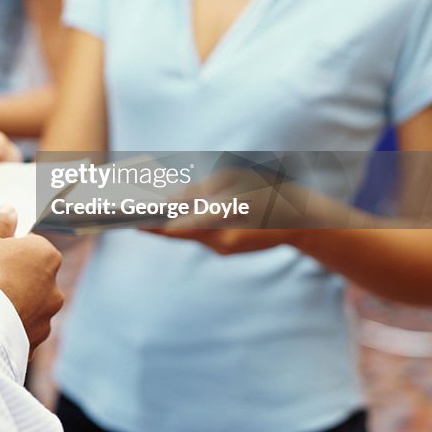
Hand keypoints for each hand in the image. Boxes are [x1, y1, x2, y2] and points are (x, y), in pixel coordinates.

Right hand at [0, 208, 63, 351]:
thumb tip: (9, 212)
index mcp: (45, 256)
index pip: (29, 245)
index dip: (3, 247)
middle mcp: (52, 290)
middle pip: (28, 276)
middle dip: (6, 276)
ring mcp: (43, 321)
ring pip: (24, 306)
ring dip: (6, 305)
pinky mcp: (29, 347)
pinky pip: (15, 333)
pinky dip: (1, 330)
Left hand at [145, 166, 352, 252]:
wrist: (302, 219)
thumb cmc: (268, 193)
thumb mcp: (236, 182)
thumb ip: (203, 191)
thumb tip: (174, 199)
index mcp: (224, 224)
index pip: (180, 226)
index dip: (154, 224)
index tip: (132, 219)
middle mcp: (221, 243)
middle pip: (180, 232)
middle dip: (155, 224)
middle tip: (128, 215)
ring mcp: (225, 249)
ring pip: (190, 235)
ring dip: (168, 225)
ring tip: (140, 214)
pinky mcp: (227, 249)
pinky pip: (202, 236)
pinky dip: (186, 226)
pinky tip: (169, 217)